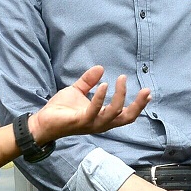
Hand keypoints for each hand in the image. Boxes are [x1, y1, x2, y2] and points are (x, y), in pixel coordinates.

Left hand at [29, 65, 151, 143]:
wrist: (42, 121)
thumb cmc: (61, 109)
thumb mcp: (77, 91)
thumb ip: (89, 81)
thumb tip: (101, 67)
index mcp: (102, 117)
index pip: (125, 115)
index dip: (138, 106)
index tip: (147, 93)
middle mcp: (100, 123)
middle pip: (126, 118)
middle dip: (138, 105)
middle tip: (146, 90)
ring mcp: (91, 123)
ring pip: (114, 113)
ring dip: (120, 96)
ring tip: (121, 79)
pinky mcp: (80, 121)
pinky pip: (94, 110)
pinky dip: (100, 98)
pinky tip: (104, 85)